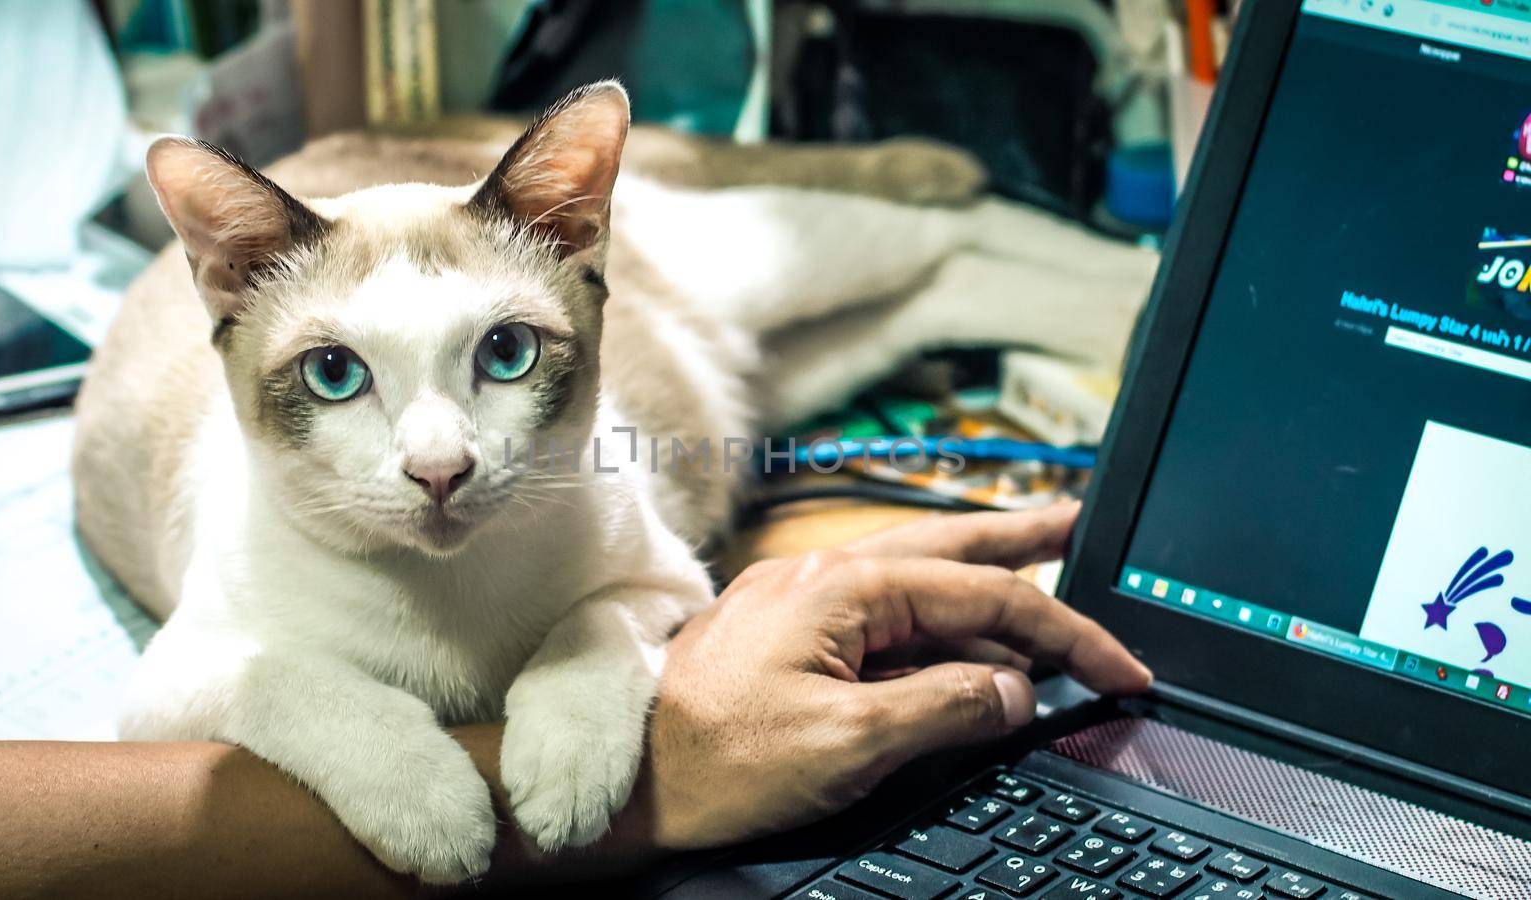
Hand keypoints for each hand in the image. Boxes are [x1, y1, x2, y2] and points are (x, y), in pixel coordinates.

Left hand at [643, 502, 1151, 848]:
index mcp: (843, 588)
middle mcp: (823, 577)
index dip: (1064, 630)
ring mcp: (802, 600)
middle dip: (1022, 539)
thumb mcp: (848, 745)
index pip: (983, 593)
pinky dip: (933, 617)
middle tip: (1080, 526)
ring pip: (915, 574)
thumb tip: (1013, 691)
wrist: (627, 776)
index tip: (1119, 664)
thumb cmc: (718, 760)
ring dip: (980, 575)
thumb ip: (944, 708)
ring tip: (1035, 567)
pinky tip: (955, 633)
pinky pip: (880, 611)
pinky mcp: (789, 632)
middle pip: (949, 548)